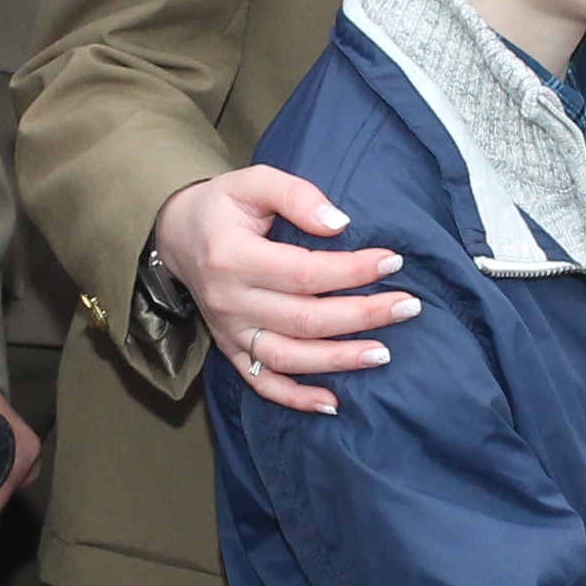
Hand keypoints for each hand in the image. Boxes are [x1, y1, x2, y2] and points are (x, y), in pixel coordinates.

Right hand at [153, 166, 409, 415]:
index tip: (393, 262)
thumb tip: (339, 223)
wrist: (177, 237)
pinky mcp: (231, 350)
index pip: (305, 272)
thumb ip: (296, 194)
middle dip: (363, 315)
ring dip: (339, 360)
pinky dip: (296, 399)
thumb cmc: (222, 207)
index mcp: (233, 256)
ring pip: (290, 357)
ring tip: (383, 354)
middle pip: (306, 319)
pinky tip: (334, 403)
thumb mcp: (252, 182)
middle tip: (408, 306)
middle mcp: (230, 301)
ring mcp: (230, 332)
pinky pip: (263, 383)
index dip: (353, 270)